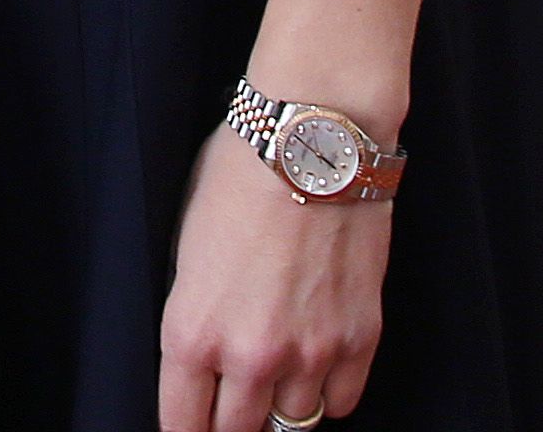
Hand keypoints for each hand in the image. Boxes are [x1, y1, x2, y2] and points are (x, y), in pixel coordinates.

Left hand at [159, 121, 388, 429]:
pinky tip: (316, 368)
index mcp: (194, 333)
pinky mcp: (359, 338)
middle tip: (230, 404)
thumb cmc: (240, 175)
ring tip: (274, 378)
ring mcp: (311, 353)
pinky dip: (327, 392)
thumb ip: (196, 312)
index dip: (185, 429)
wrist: (314, 139)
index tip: (191, 425)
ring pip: (292, 423)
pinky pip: (341, 402)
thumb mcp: (187, 245)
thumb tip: (204, 353)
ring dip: (279, 405)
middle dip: (229, 423)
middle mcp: (251, 355)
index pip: (183, 424)